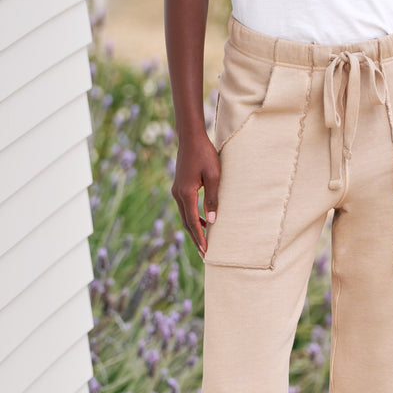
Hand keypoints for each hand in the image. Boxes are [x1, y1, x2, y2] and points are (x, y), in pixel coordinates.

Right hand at [171, 132, 219, 259]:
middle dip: (196, 239)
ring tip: (205, 242)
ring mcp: (176, 191)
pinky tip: (203, 222)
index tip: (207, 252)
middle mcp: (178, 194)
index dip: (201, 238)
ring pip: (185, 216)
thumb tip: (212, 221)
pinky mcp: (179, 187)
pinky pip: (185, 208)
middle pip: (187, 223)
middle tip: (205, 255)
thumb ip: (212, 199)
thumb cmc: (205, 154)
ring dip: (194, 230)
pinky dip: (193, 218)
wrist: (190, 137)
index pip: (193, 222)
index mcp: (186, 194)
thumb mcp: (214, 176)